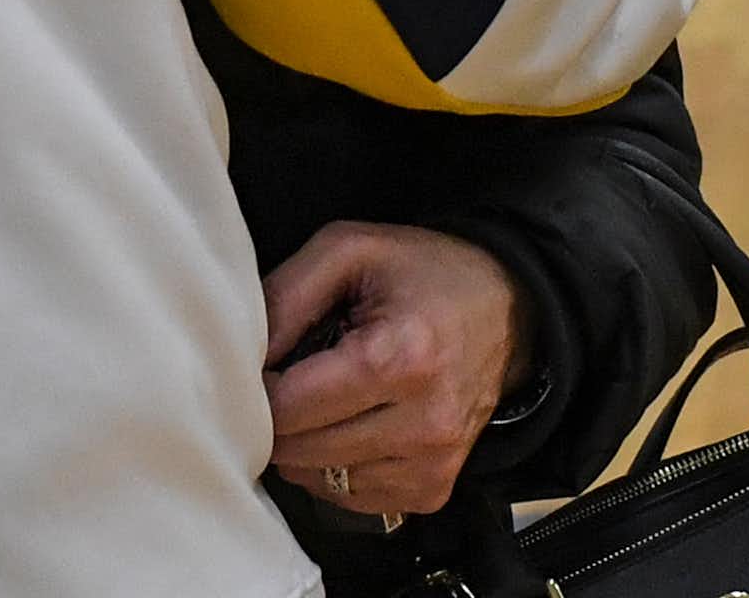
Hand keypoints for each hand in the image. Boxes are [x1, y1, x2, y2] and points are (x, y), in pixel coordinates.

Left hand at [264, 221, 536, 518]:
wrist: (503, 308)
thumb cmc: (420, 273)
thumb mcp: (348, 250)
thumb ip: (286, 296)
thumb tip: (245, 354)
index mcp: (399, 358)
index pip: (293, 408)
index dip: (256, 388)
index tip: (252, 367)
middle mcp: (423, 422)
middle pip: (303, 451)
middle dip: (275, 419)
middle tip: (280, 380)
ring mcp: (434, 463)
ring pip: (324, 481)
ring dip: (303, 447)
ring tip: (314, 399)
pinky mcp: (435, 489)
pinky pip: (356, 499)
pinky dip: (333, 469)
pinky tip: (341, 426)